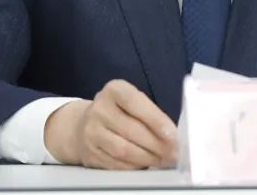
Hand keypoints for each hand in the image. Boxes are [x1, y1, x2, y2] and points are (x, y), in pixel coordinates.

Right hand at [44, 80, 177, 168]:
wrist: (84, 125)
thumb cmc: (118, 112)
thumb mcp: (132, 102)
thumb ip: (151, 114)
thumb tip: (172, 135)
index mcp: (114, 90)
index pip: (135, 103)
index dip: (156, 120)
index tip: (172, 134)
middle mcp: (100, 109)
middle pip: (131, 129)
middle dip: (157, 144)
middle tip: (173, 153)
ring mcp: (92, 132)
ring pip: (124, 150)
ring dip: (148, 157)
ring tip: (162, 159)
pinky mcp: (90, 153)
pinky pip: (116, 164)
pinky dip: (135, 166)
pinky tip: (145, 164)